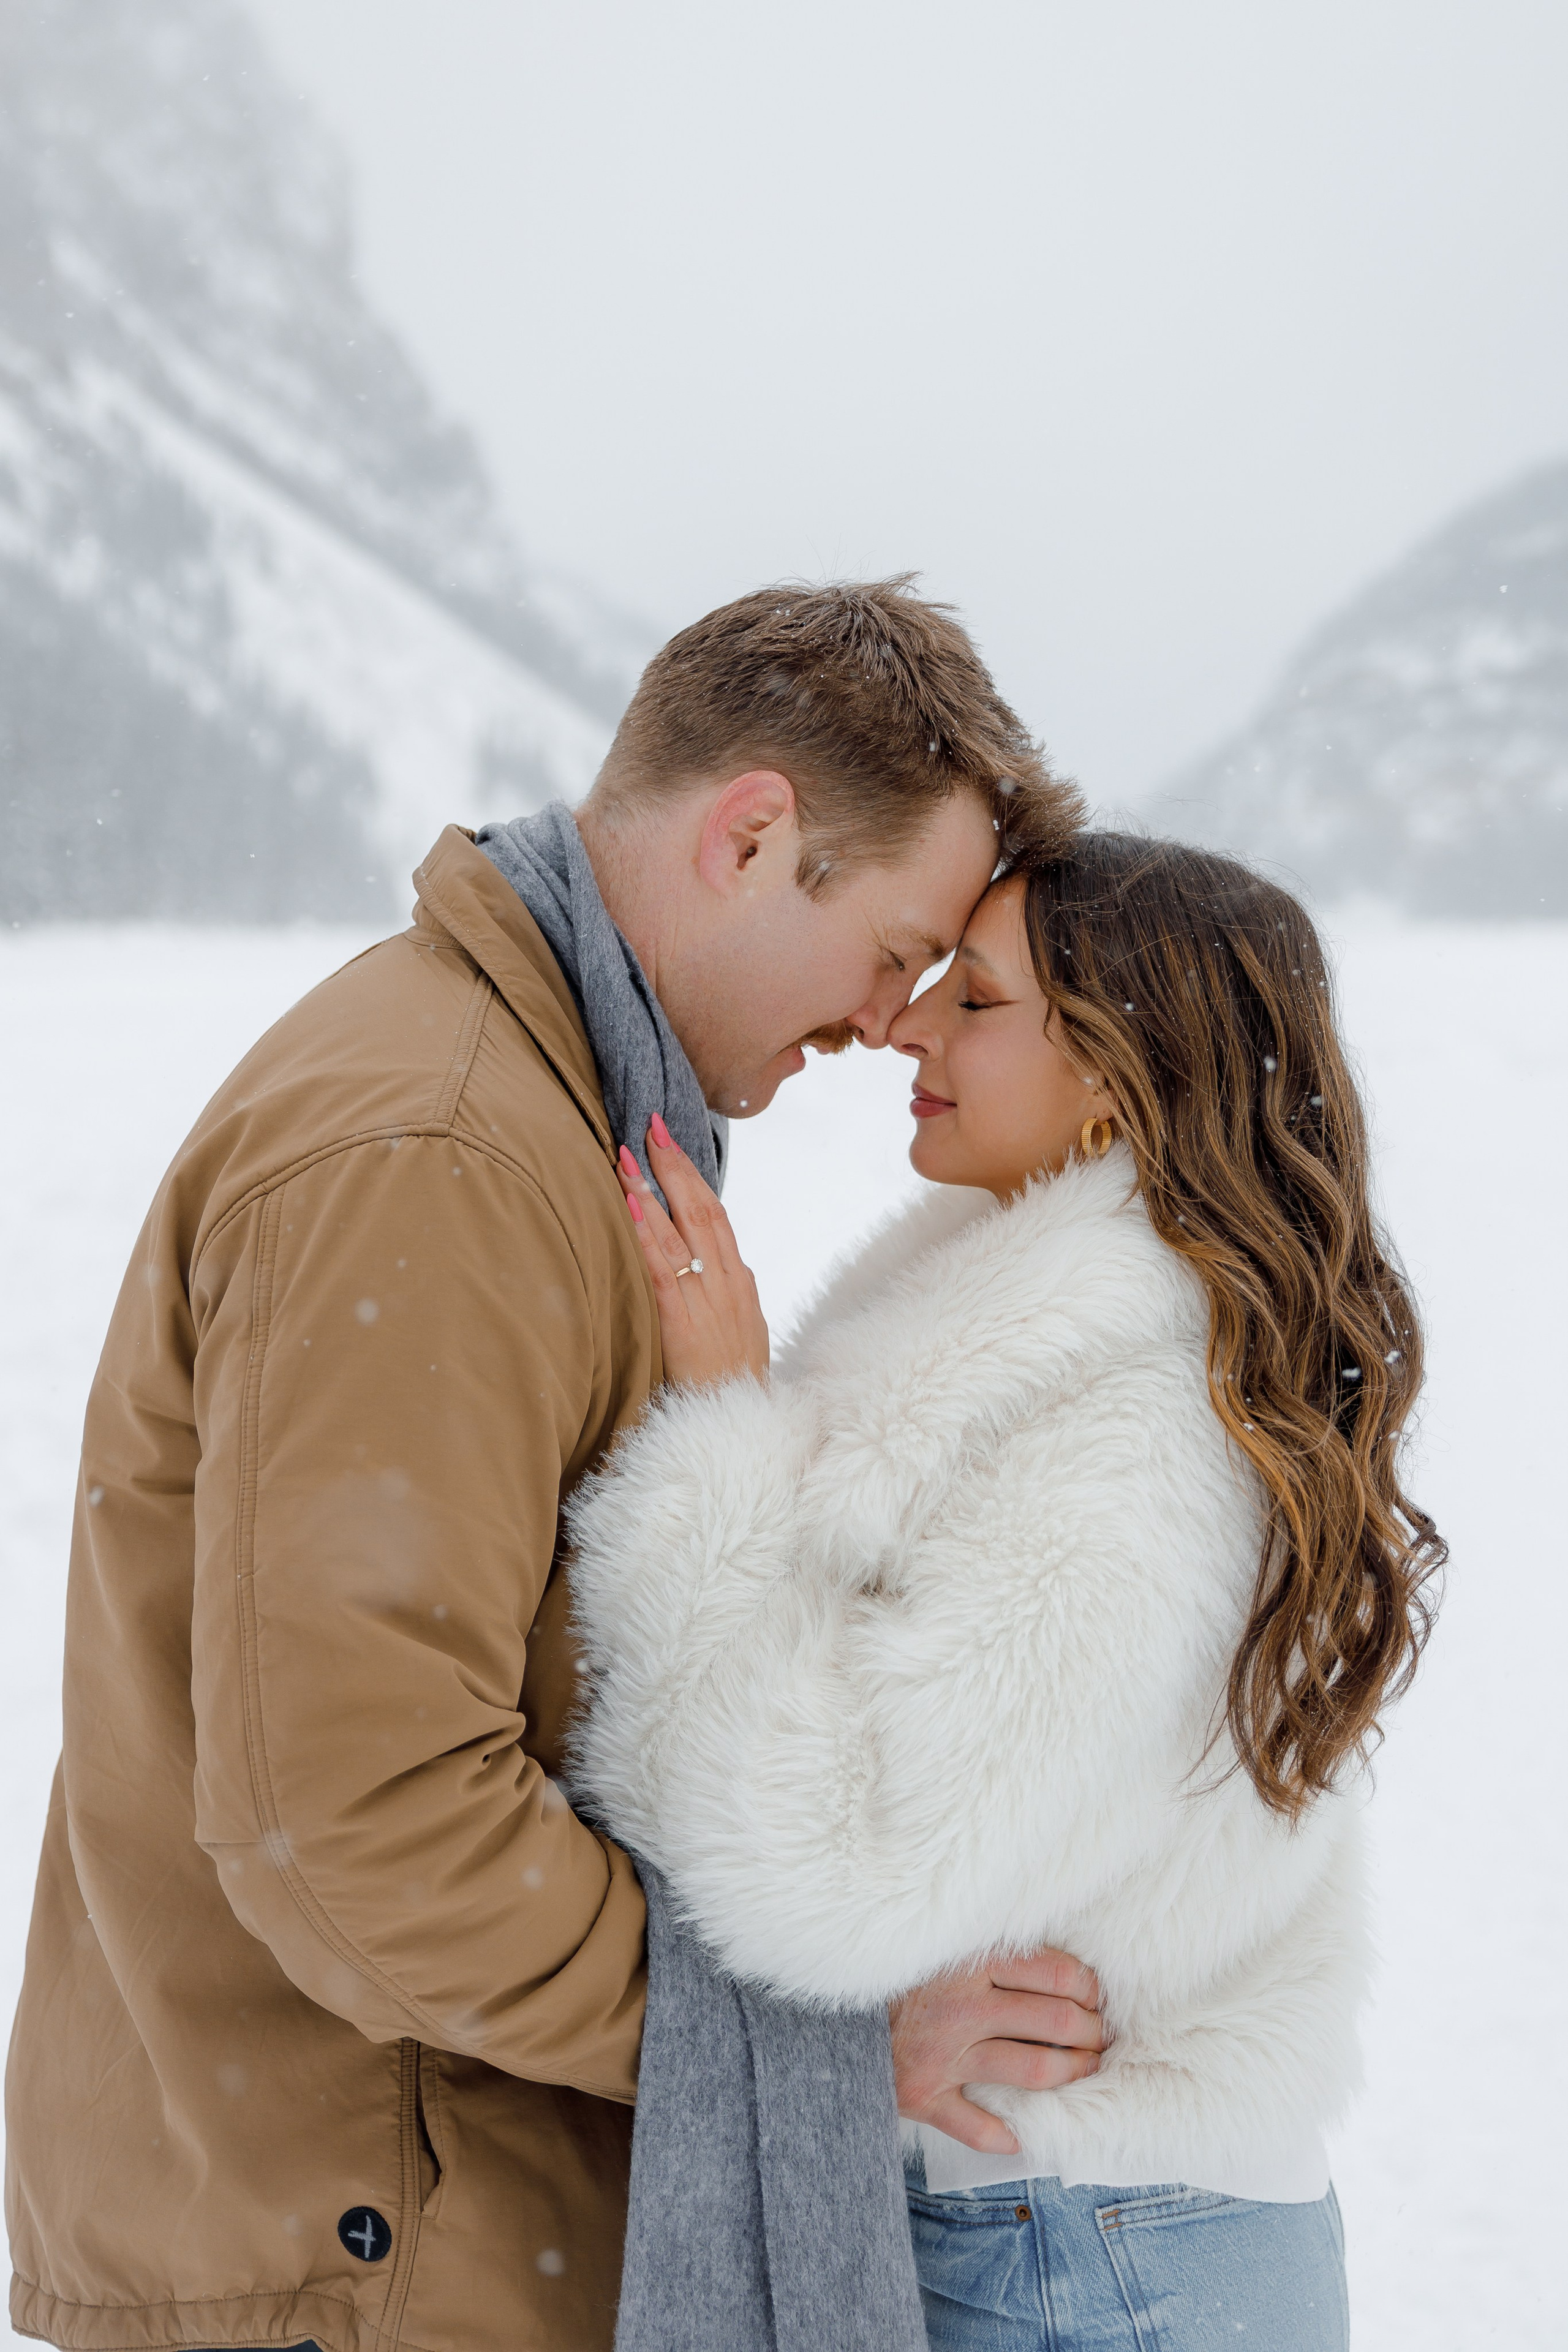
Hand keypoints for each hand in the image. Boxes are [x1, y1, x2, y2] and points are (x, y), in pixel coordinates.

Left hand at [616, 1116, 769, 1388]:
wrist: (743, 1425)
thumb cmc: (736, 1381)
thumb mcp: (742, 1328)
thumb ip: (727, 1293)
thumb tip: (719, 1264)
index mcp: (740, 1280)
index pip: (716, 1213)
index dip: (692, 1175)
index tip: (670, 1142)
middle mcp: (727, 1282)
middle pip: (701, 1209)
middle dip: (674, 1165)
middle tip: (649, 1127)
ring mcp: (708, 1301)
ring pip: (679, 1233)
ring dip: (649, 1190)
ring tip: (625, 1156)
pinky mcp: (683, 1325)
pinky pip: (662, 1272)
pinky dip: (646, 1236)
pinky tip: (628, 1209)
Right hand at [890, 1947, 1105, 2154]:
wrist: (824, 2010)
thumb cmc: (889, 1969)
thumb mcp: (939, 1942)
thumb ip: (986, 1948)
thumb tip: (1047, 1958)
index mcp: (971, 1962)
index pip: (1055, 1974)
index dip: (1088, 1989)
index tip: (1096, 1996)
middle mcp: (963, 2006)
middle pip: (1054, 2021)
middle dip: (1091, 2033)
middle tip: (1101, 2037)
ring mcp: (945, 2054)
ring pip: (1033, 2069)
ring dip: (1070, 2073)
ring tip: (1085, 2070)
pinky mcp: (923, 2095)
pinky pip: (975, 2127)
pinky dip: (1003, 2135)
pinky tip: (1020, 2137)